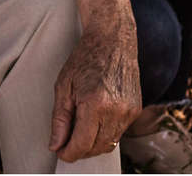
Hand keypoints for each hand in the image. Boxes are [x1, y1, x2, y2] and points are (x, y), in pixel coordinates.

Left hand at [49, 22, 141, 161]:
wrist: (113, 39)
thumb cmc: (86, 57)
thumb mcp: (64, 86)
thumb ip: (59, 119)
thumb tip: (56, 145)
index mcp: (96, 103)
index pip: (82, 145)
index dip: (67, 153)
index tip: (59, 151)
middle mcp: (116, 110)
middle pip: (96, 148)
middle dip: (79, 150)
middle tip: (65, 142)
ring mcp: (129, 110)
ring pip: (108, 143)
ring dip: (92, 144)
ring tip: (79, 130)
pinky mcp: (136, 109)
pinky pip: (118, 133)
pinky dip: (104, 133)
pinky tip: (94, 120)